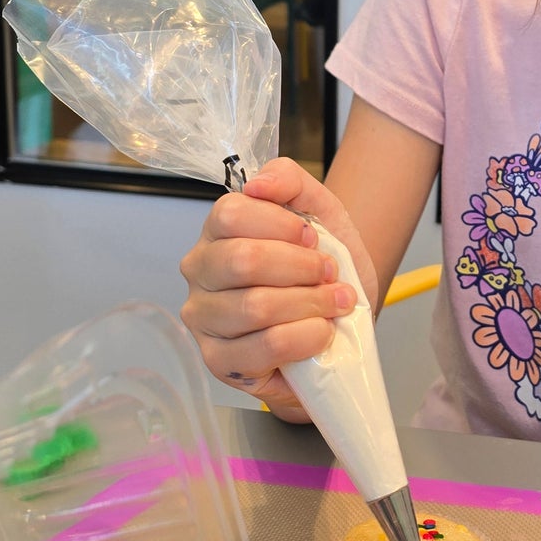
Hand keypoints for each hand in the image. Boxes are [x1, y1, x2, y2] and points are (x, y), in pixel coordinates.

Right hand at [179, 158, 374, 420]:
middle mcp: (200, 273)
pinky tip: (322, 331)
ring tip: (336, 303)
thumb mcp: (318, 209)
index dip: (283, 225)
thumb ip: (290, 180)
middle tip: (331, 274)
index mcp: (216, 232)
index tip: (314, 238)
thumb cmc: (320, 264)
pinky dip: (305, 337)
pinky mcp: (219, 361)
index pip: (231, 214)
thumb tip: (259, 183)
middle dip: (303, 267)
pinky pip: (265, 346)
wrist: (340, 316)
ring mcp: (204, 320)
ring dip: (311, 303)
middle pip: (244, 261)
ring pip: (256, 307)